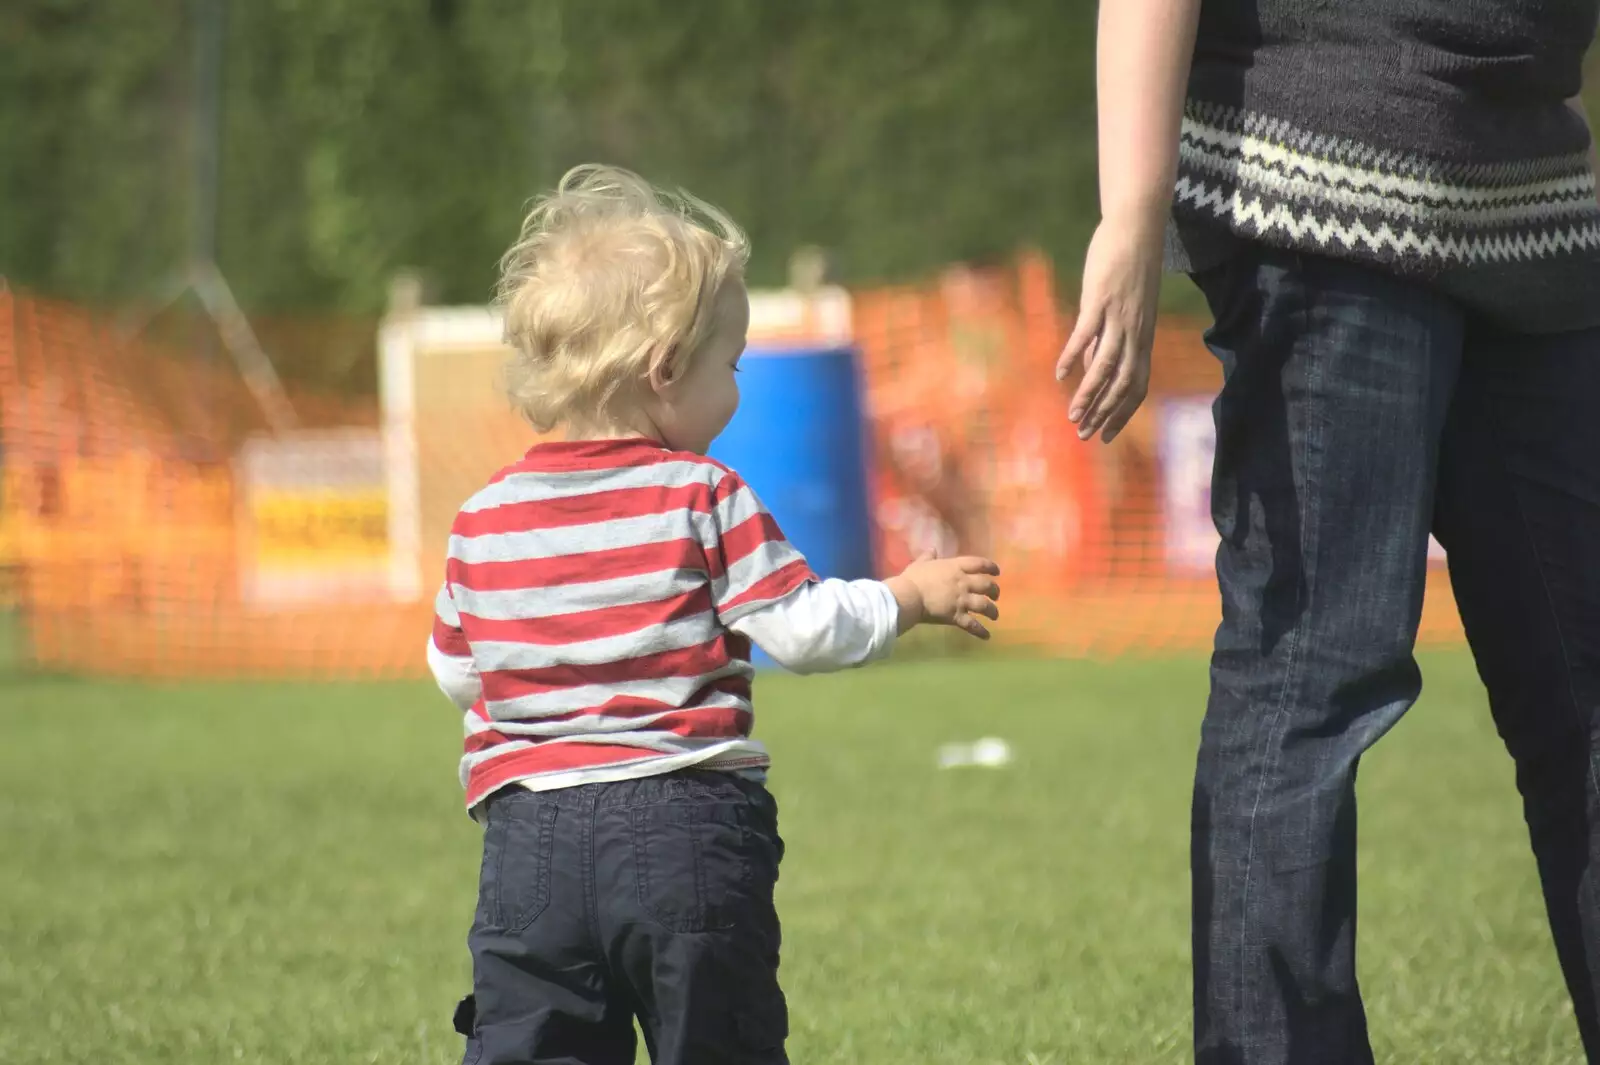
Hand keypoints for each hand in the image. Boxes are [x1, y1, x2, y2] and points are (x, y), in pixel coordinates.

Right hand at [885, 553, 1001, 638]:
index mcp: (955, 567)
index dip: (991, 567)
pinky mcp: (956, 616)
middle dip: (994, 590)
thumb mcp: (920, 563)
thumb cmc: (913, 578)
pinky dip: (981, 631)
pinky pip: (972, 625)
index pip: (979, 564)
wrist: (909, 596)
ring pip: (984, 605)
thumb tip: (932, 549)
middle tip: (996, 595)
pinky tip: (987, 636)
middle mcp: (963, 583)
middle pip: (986, 585)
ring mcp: (961, 600)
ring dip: (992, 610)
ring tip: (995, 615)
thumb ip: (928, 556)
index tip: (997, 572)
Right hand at [1055, 214, 1162, 442]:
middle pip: (1123, 383)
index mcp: (1143, 337)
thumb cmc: (1128, 266)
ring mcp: (1119, 316)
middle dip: (1105, 413)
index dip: (1123, 414)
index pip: (1138, 386)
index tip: (1105, 435)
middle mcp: (1135, 332)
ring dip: (1090, 394)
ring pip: (1106, 365)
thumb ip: (1107, 340)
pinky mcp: (1101, 299)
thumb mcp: (1125, 309)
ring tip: (1073, 415)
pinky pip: (1087, 334)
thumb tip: (1091, 368)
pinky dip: (1073, 355)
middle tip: (1084, 435)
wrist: (1138, 227)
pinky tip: (1060, 373)